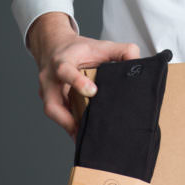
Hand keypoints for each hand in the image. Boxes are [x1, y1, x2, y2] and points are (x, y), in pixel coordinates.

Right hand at [26, 12, 139, 138]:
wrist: (54, 47)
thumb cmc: (79, 49)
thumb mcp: (100, 45)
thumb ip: (121, 51)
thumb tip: (138, 61)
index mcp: (62, 61)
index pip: (65, 71)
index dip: (77, 82)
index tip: (93, 92)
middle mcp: (50, 79)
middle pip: (51, 103)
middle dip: (66, 118)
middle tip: (84, 129)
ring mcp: (47, 92)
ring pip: (53, 113)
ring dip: (69, 126)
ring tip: (85, 139)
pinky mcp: (50, 101)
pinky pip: (58, 116)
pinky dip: (69, 126)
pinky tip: (82, 135)